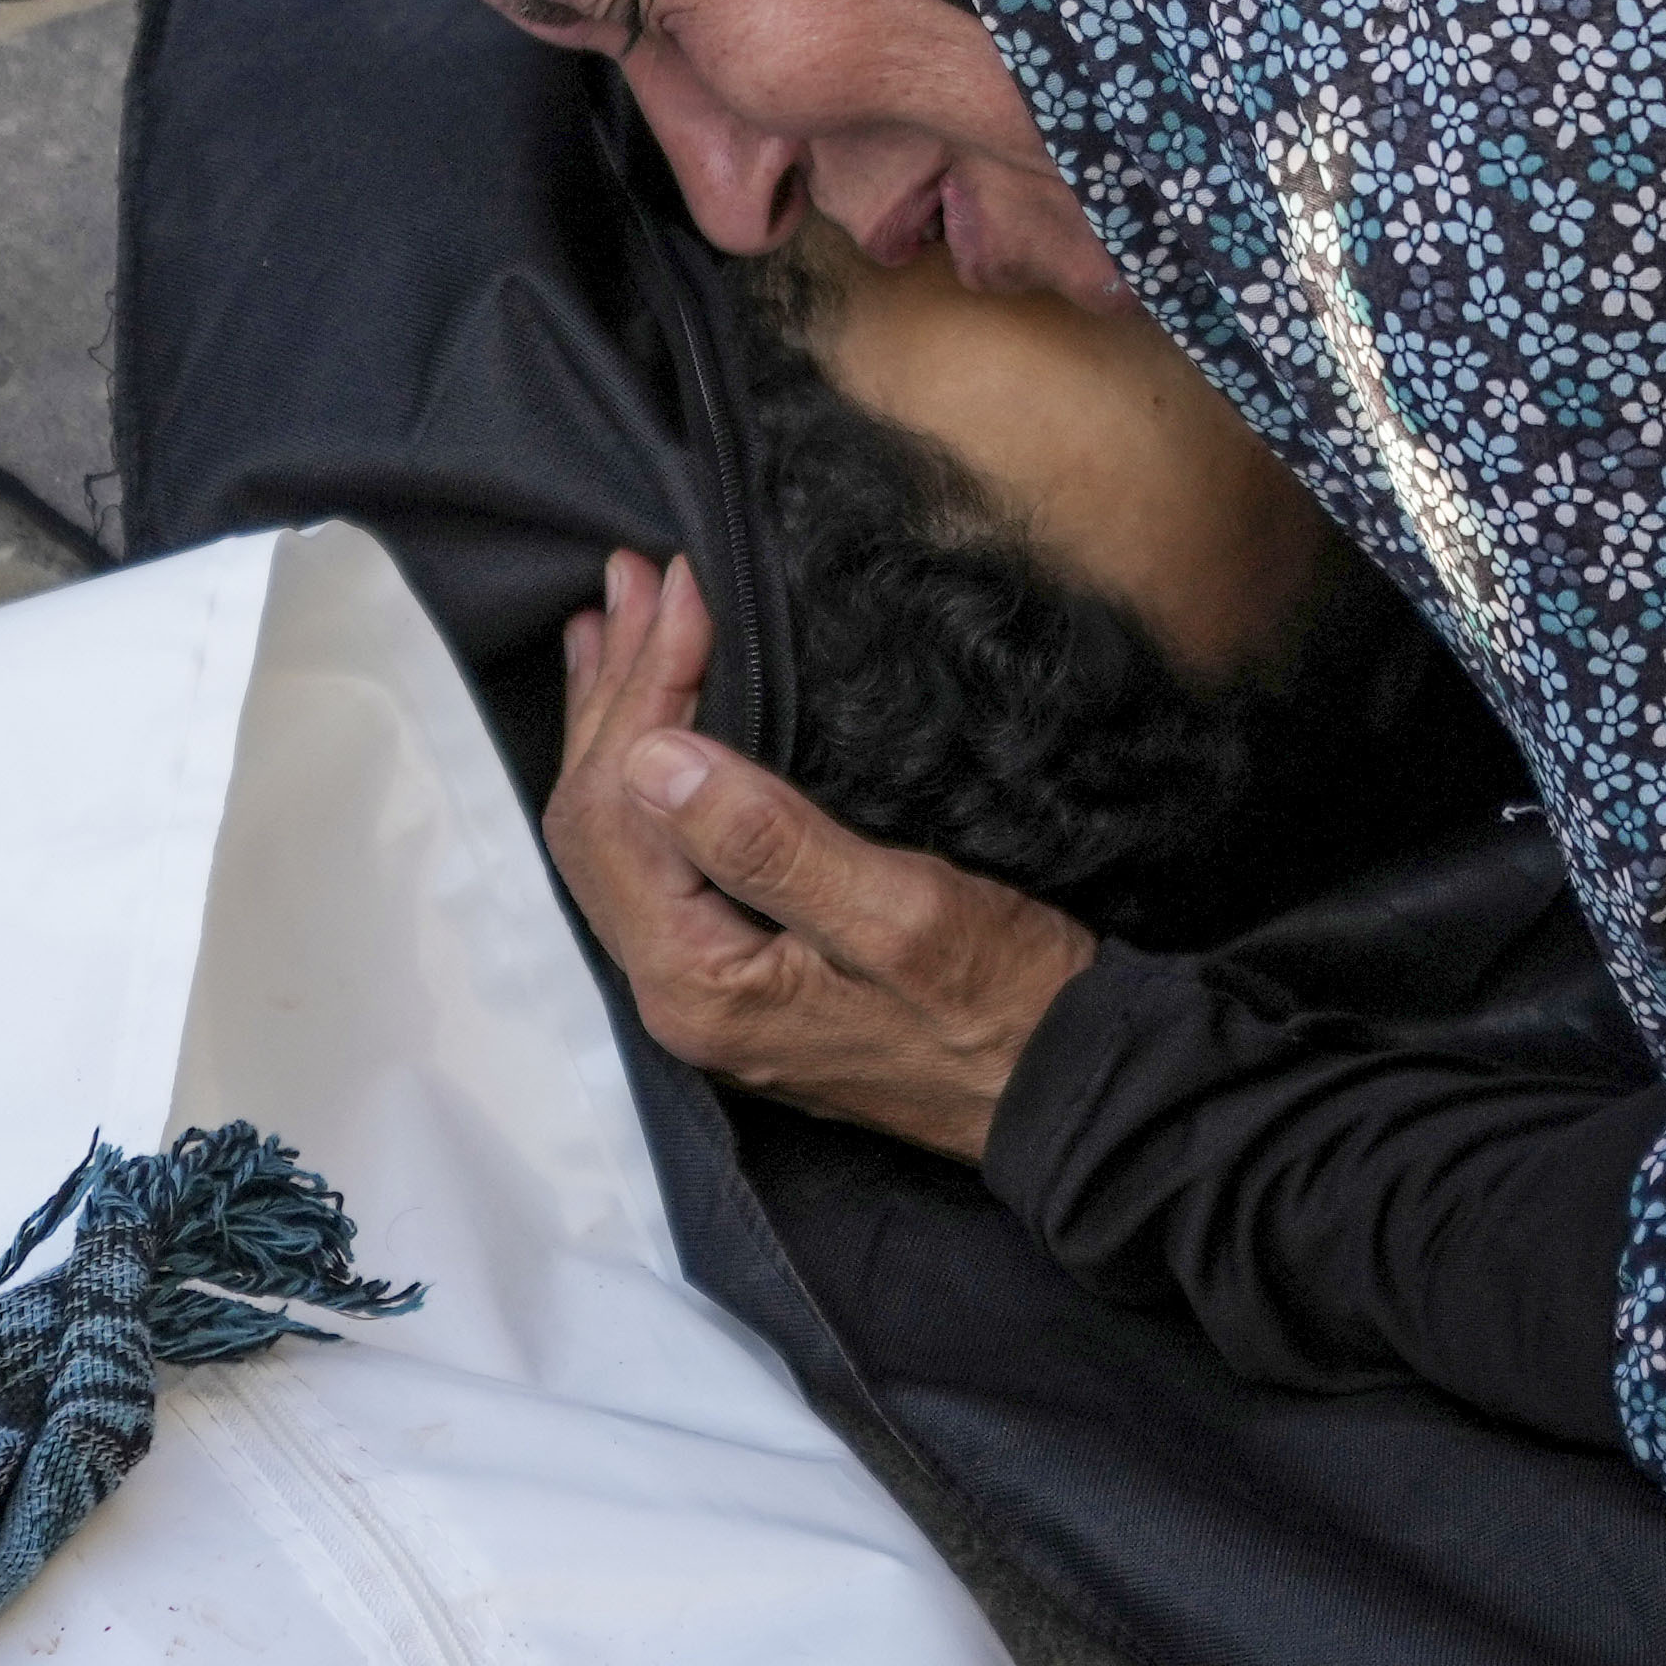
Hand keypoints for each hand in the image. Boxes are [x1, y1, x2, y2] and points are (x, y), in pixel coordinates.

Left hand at [544, 550, 1097, 1158]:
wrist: (1068, 1091)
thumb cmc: (1006, 1008)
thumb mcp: (902, 915)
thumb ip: (769, 842)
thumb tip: (656, 759)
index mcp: (698, 980)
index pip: (623, 806)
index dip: (646, 685)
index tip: (689, 588)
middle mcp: (677, 991)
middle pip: (597, 818)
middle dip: (615, 688)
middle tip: (637, 574)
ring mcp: (705, 985)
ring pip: (618, 834)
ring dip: (617, 721)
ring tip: (619, 620)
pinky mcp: (740, 970)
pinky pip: (657, 856)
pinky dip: (647, 769)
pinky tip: (654, 719)